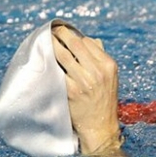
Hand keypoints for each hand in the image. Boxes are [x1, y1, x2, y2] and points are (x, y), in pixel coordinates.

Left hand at [52, 25, 120, 153]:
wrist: (100, 125)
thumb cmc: (104, 99)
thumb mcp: (110, 77)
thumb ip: (101, 57)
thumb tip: (90, 40)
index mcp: (108, 65)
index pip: (88, 42)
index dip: (74, 35)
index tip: (64, 32)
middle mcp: (97, 71)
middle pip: (75, 44)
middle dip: (61, 34)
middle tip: (52, 31)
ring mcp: (83, 81)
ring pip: (63, 55)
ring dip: (52, 45)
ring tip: (45, 41)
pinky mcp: (70, 90)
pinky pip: (57, 71)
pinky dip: (50, 63)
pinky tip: (44, 59)